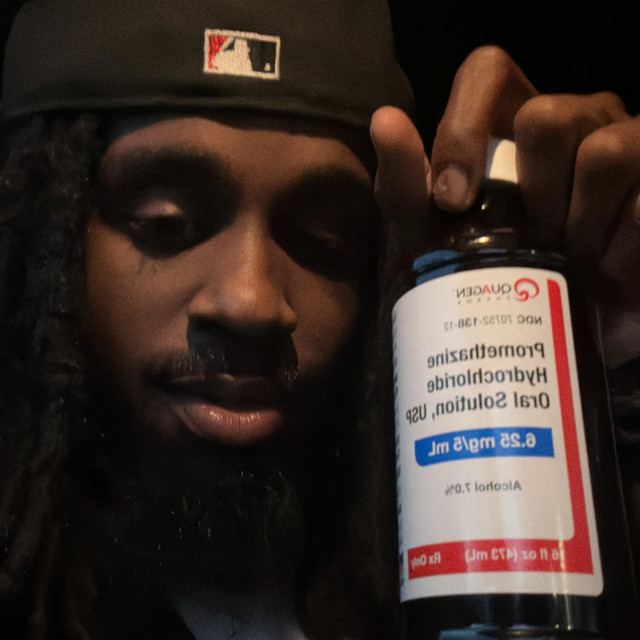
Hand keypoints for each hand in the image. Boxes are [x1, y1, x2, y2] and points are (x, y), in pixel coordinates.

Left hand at [371, 46, 638, 367]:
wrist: (560, 326)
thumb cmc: (491, 273)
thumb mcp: (435, 239)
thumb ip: (408, 188)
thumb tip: (384, 121)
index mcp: (513, 124)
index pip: (487, 74)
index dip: (464, 128)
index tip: (451, 199)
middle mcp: (573, 121)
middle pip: (546, 117)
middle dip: (531, 192)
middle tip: (532, 237)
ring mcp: (625, 144)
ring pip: (603, 152)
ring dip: (578, 222)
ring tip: (572, 257)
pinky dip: (617, 245)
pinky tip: (606, 268)